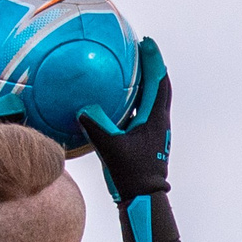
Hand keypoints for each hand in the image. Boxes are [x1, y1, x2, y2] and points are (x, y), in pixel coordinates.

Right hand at [78, 40, 182, 241]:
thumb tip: (82, 107)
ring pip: (153, 101)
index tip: (146, 42)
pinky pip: (143, 114)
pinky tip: (121, 102)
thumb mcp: (109, 146)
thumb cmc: (130, 174)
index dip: (153, 60)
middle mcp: (159, 123)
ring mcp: (155, 133)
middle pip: (159, 87)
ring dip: (146, 84)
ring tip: (132, 71)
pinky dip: (136, 101)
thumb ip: (95, 124)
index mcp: (154, 119)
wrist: (143, 199)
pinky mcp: (148, 142)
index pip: (157, 82)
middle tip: (141, 50)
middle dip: (151, 67)